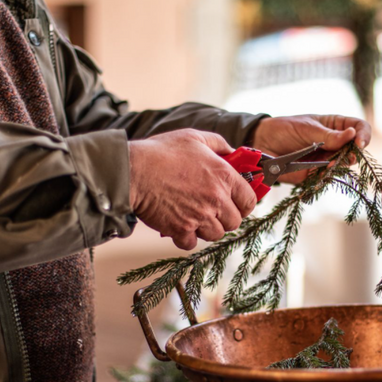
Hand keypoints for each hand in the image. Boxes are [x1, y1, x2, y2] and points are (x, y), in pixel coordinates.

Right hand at [128, 130, 256, 249]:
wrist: (132, 171)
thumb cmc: (161, 152)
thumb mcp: (193, 137)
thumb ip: (218, 144)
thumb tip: (232, 151)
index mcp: (224, 175)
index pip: (249, 200)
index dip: (244, 204)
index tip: (236, 204)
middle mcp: (216, 198)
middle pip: (234, 221)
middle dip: (224, 218)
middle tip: (211, 210)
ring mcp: (200, 216)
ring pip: (215, 234)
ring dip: (206, 228)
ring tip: (194, 216)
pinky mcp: (181, 230)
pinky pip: (192, 243)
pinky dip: (186, 238)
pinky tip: (179, 225)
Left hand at [251, 115, 371, 183]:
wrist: (261, 142)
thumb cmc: (284, 128)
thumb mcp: (307, 128)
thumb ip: (329, 135)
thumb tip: (352, 134)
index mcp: (335, 126)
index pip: (359, 127)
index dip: (363, 134)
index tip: (359, 142)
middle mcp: (334, 143)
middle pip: (355, 149)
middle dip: (354, 153)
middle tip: (349, 156)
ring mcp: (326, 159)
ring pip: (343, 165)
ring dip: (341, 165)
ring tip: (332, 163)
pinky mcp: (314, 174)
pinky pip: (326, 177)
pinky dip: (326, 175)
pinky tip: (322, 170)